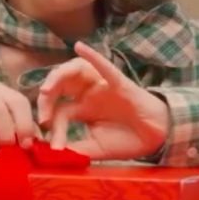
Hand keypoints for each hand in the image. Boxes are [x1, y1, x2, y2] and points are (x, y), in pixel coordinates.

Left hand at [36, 42, 171, 160]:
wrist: (156, 138)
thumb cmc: (128, 140)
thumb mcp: (95, 148)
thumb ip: (75, 149)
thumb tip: (51, 153)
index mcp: (82, 110)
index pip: (59, 113)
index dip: (53, 129)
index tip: (53, 147)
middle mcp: (88, 95)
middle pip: (59, 87)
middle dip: (45, 100)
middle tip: (42, 118)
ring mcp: (102, 87)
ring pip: (75, 73)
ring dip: (58, 77)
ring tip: (46, 90)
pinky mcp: (118, 83)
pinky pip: (104, 67)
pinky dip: (92, 56)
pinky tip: (79, 47)